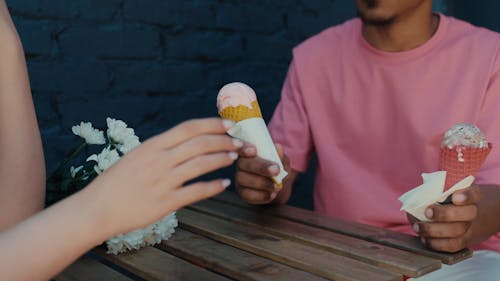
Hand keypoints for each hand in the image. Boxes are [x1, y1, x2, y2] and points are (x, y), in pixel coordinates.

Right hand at [85, 118, 240, 236]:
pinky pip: (196, 192)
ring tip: (235, 157)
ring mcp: (162, 181)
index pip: (189, 128)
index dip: (212, 124)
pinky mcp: (165, 202)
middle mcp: (159, 159)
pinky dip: (213, 186)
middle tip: (241, 143)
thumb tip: (186, 142)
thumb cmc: (116, 182)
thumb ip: (160, 149)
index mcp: (152, 145)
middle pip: (200, 143)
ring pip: (201, 164)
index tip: (229, 125)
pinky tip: (225, 183)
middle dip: (225, 141)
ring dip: (222, 159)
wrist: (95, 209)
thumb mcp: (137, 156)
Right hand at [235, 142, 289, 203]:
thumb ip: (280, 156)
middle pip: (243, 164)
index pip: (242, 148)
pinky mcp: (242, 193)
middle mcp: (241, 164)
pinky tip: (272, 194)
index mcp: (249, 152)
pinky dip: (261, 195)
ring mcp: (240, 179)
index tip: (254, 151)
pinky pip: (247, 194)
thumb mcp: (282, 162)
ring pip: (244, 179)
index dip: (245, 149)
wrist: (279, 187)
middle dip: (261, 167)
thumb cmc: (278, 170)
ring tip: (277, 186)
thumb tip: (278, 148)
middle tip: (276, 170)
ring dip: (263, 183)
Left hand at [410, 185, 481, 251]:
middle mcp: (473, 211)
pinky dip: (437, 243)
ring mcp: (469, 227)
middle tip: (428, 212)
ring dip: (434, 230)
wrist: (462, 216)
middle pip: (468, 213)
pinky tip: (424, 239)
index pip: (474, 193)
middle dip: (445, 214)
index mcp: (471, 194)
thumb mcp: (443, 191)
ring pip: (458, 231)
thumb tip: (416, 202)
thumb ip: (434, 192)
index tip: (455, 197)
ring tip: (417, 227)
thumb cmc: (447, 199)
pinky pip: (452, 245)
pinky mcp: (462, 241)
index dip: (467, 196)